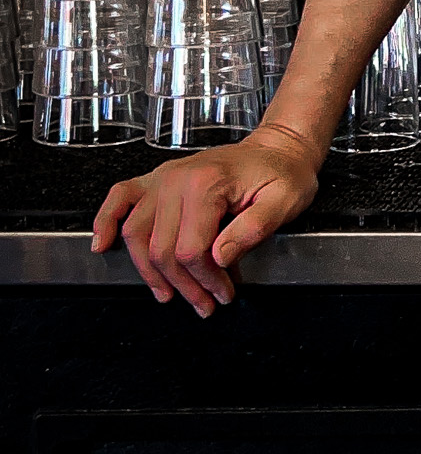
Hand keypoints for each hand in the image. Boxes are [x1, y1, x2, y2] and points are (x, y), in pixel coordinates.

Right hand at [91, 127, 321, 317]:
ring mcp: (163, 178)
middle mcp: (178, 179)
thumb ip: (254, 229)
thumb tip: (219, 257)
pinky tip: (103, 244)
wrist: (278, 149)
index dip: (205, 279)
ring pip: (137, 234)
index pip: (191, 249)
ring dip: (149, 271)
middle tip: (204, 304)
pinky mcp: (157, 179)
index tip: (223, 293)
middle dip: (183, 284)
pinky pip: (120, 198)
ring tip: (168, 294)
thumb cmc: (283, 175)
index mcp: (208, 185)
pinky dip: (106, 221)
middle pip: (162, 248)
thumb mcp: (285, 201)